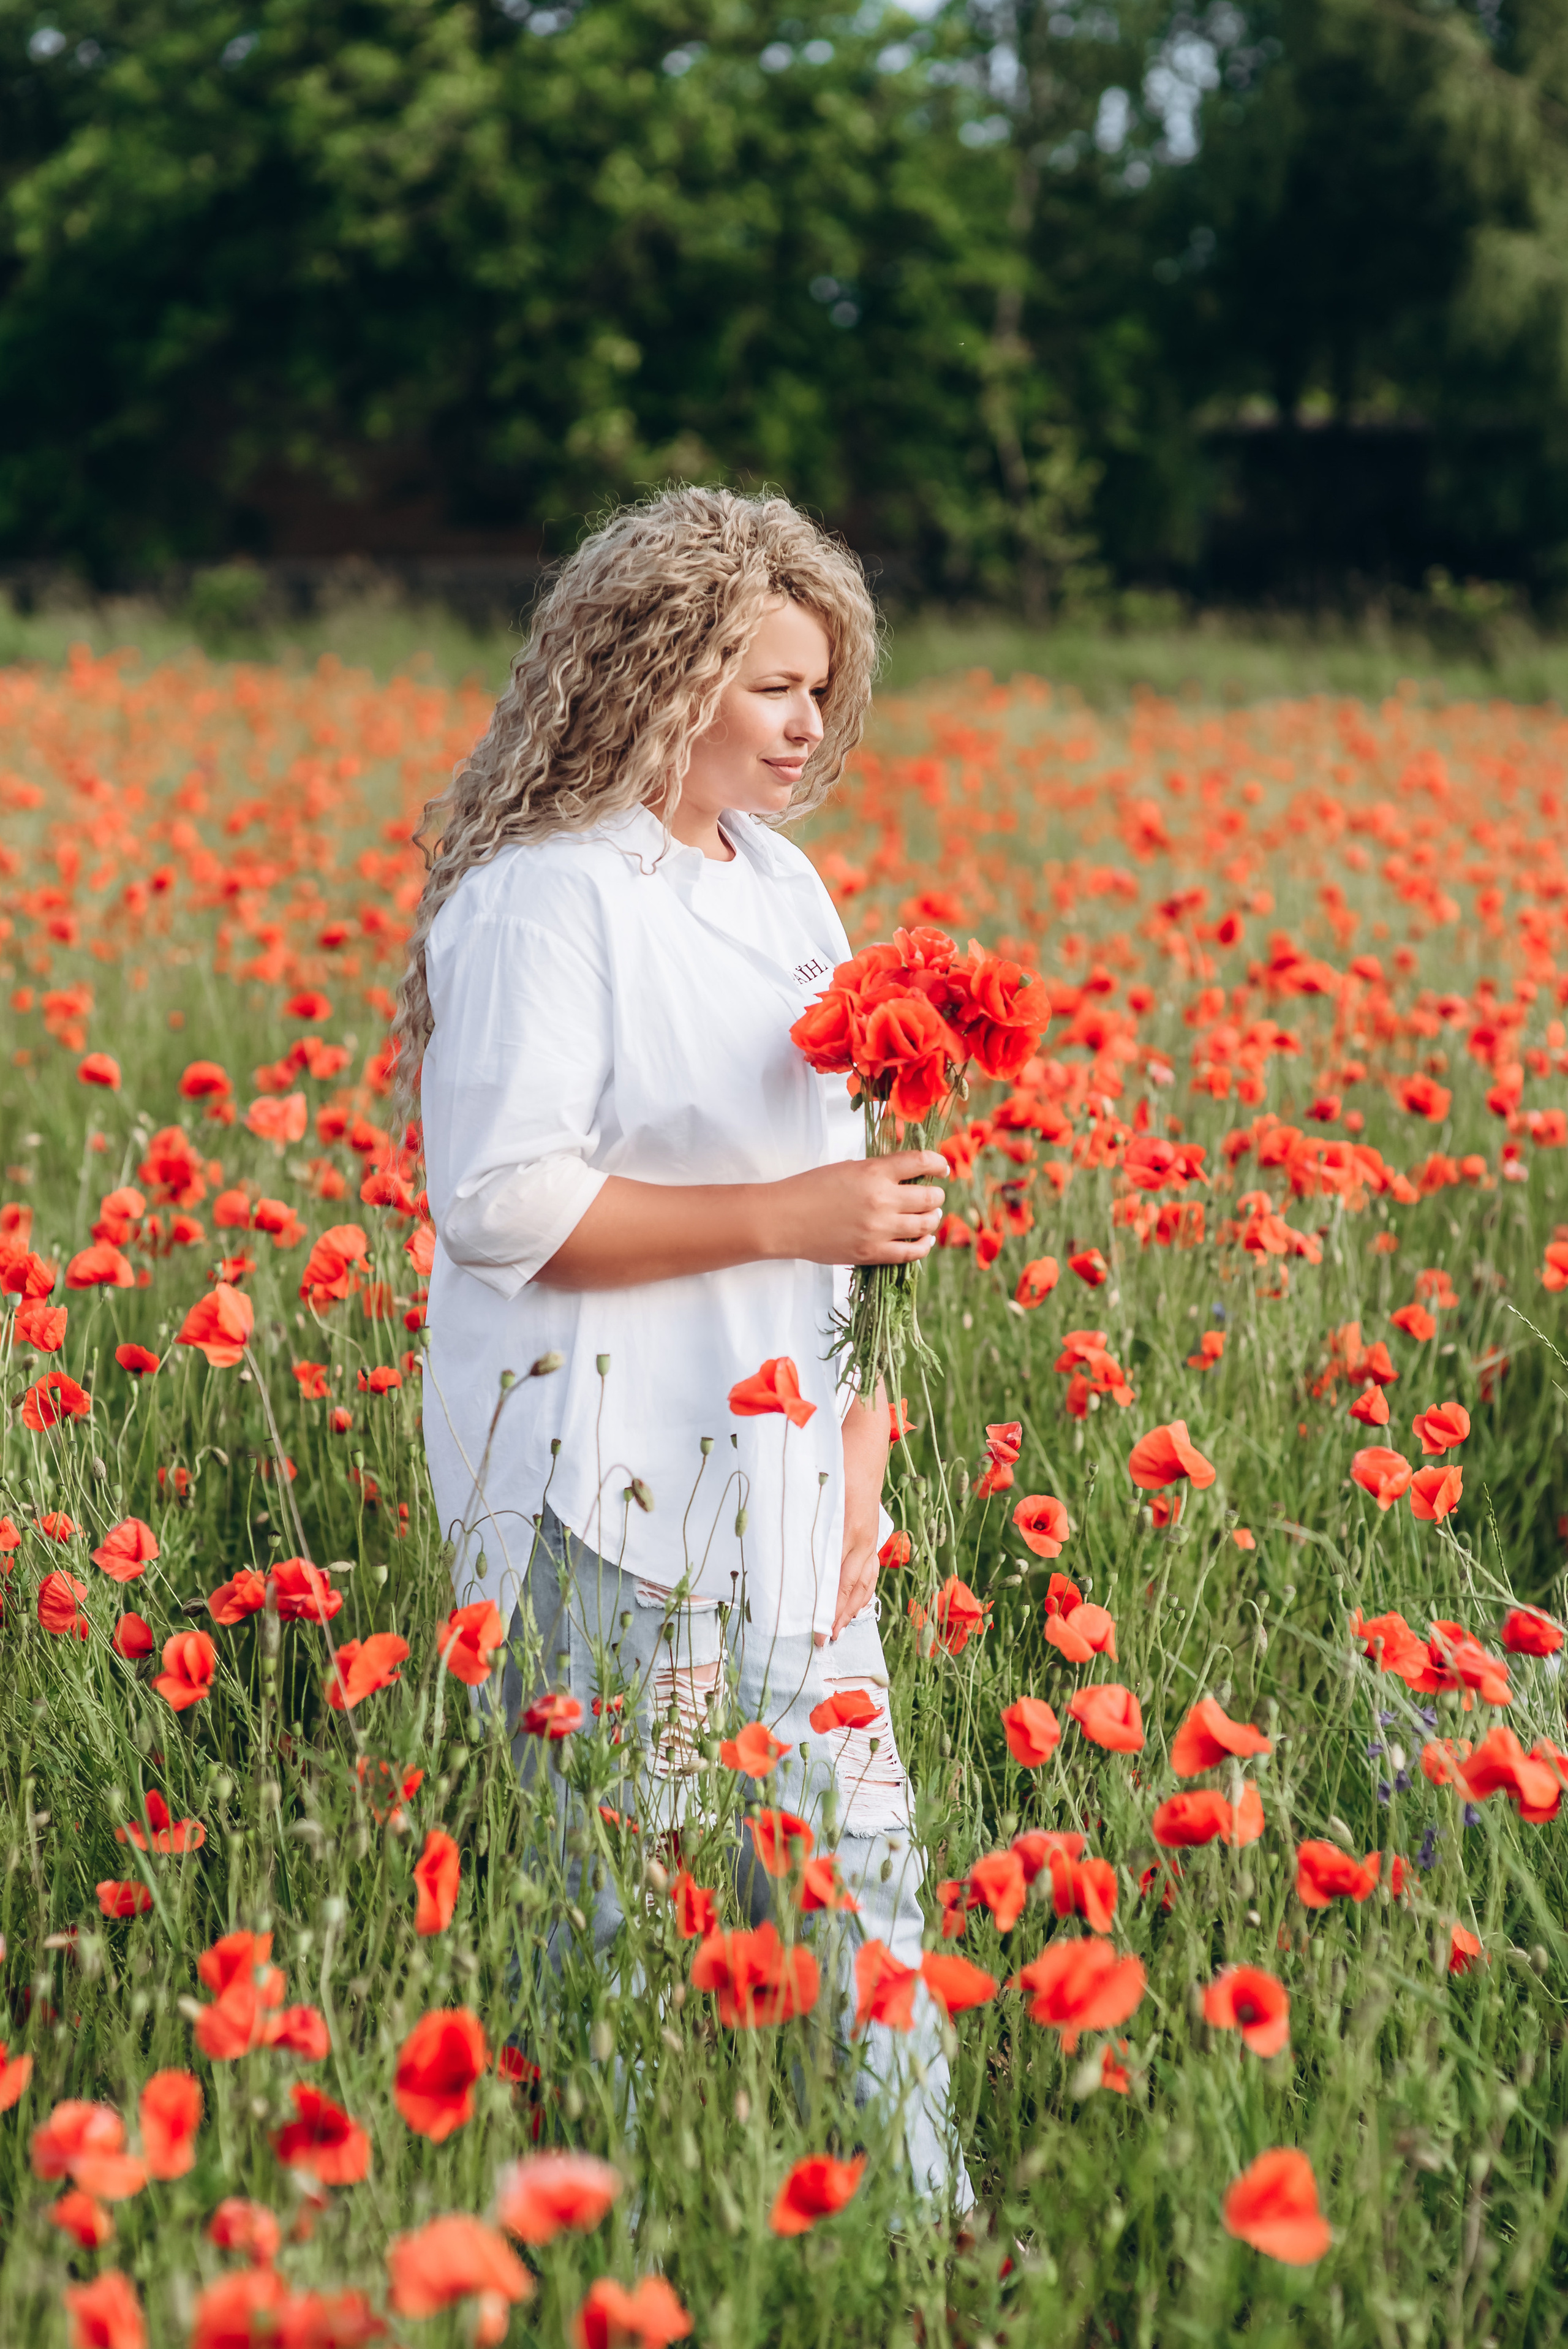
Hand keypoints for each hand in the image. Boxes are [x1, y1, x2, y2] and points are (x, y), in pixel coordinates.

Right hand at [772, 1151, 946, 1268]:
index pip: (922, 1162)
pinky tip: (924, 1241)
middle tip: (934, 1196)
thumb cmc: (810, 1189)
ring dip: (932, 1219)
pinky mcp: (872, 1253)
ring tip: (930, 1217)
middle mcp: (882, 1199)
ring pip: (925, 1224)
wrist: (783, 1219)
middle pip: (930, 1197)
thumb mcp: (847, 1168)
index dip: (938, 1164)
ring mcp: (879, 1228)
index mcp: (874, 1171)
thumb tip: (906, 1176)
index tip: (941, 1168)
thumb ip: (878, 1171)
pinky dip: (923, 1246)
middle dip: (936, 1195)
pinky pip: (911, 1252)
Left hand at [815, 1385, 889, 1644]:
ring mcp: (870, 1538)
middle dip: (838, 1618)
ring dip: (852, 1610)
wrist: (863, 1444)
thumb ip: (801, 1528)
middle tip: (823, 1642)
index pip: (834, 1583)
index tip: (816, 1633)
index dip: (825, 1611)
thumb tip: (782, 1559)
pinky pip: (870, 1570)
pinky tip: (855, 1603)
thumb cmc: (832, 1465)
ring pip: (864, 1583)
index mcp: (843, 1531)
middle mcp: (860, 1539)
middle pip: (850, 1590)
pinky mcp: (872, 1534)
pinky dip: (862, 1591)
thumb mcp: (811, 1497)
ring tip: (840, 1630)